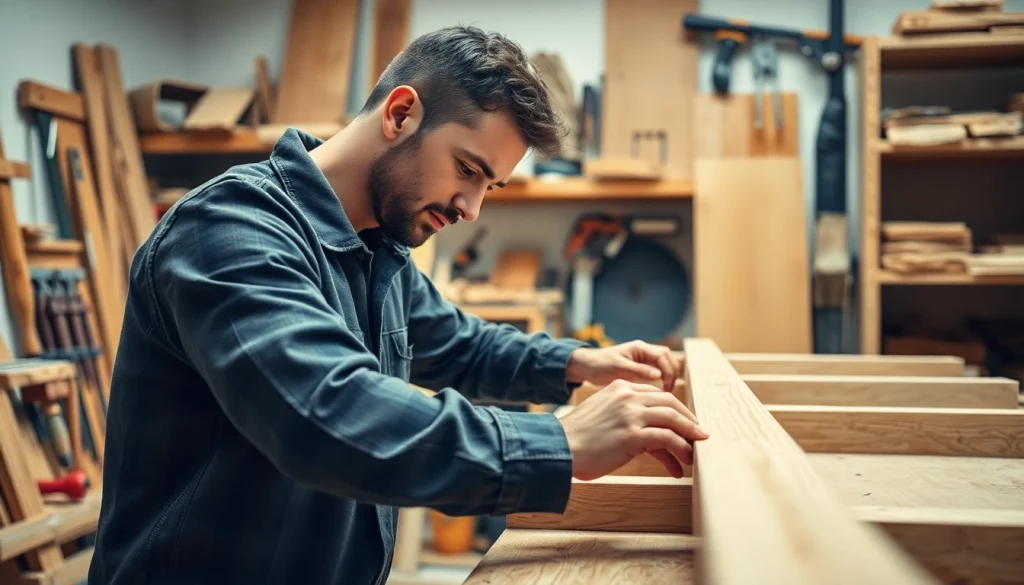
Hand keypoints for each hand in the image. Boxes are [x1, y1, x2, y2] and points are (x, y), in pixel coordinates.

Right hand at [557, 379, 707, 479]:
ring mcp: (631, 414)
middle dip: (688, 420)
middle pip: (671, 403)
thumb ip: (625, 416)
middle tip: (698, 434)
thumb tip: (648, 436)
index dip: (675, 409)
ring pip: (673, 419)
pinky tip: (681, 464)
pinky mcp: (632, 435)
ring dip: (689, 436)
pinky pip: (666, 439)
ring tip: (695, 451)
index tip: (685, 423)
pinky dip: (679, 450)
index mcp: (620, 387)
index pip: (657, 394)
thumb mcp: (603, 415)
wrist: (558, 447)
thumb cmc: (578, 437)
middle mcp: (628, 396)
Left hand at [566, 340, 680, 391]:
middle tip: (668, 390)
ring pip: (664, 365)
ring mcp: (643, 360)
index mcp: (639, 347)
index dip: (668, 371)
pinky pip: (657, 373)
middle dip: (672, 373)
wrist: (587, 367)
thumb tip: (659, 375)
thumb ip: (638, 370)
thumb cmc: (600, 364)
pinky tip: (658, 393)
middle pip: (667, 358)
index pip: (662, 356)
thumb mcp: (618, 368)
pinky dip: (661, 381)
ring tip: (666, 392)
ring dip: (669, 376)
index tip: (666, 386)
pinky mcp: (640, 369)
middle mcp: (644, 352)